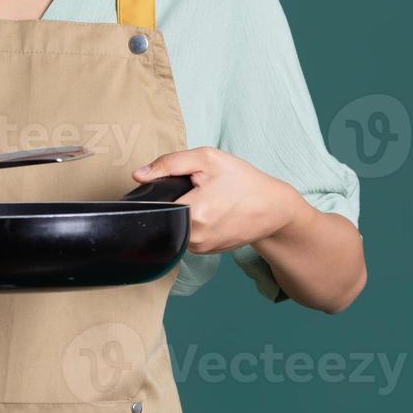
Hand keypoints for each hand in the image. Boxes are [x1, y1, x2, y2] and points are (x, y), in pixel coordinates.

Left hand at [132, 147, 306, 253]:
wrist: (273, 207)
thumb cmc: (243, 180)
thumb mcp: (207, 159)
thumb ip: (169, 164)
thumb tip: (139, 175)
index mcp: (193, 214)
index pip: (155, 206)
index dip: (156, 192)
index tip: (168, 185)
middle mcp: (194, 238)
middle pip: (163, 216)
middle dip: (171, 201)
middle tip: (192, 188)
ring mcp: (200, 249)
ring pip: (173, 227)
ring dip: (180, 213)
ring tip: (201, 198)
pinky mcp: (206, 253)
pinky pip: (186, 235)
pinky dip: (190, 222)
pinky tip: (207, 211)